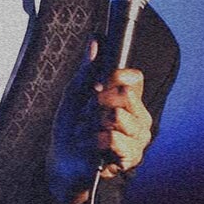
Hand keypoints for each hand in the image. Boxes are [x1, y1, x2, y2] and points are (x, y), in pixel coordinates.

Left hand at [49, 40, 154, 203]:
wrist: (63, 163)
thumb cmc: (71, 130)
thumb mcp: (75, 96)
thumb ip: (87, 70)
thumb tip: (95, 40)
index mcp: (130, 101)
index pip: (134, 78)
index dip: (116, 76)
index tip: (97, 86)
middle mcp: (140, 118)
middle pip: (125, 94)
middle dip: (98, 103)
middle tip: (88, 117)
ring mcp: (138, 138)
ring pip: (117, 115)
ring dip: (93, 124)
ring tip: (89, 134)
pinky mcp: (131, 156)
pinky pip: (112, 137)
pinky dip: (93, 140)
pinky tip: (91, 147)